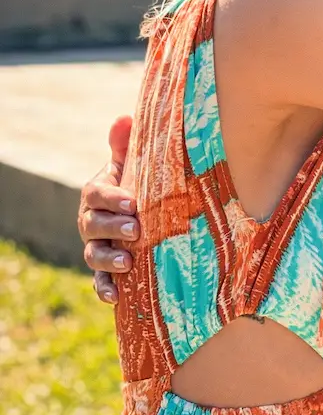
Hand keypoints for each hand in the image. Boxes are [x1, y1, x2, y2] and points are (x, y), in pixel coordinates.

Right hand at [78, 116, 138, 303]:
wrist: (140, 216)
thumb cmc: (136, 186)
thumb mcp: (132, 166)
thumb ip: (126, 145)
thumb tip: (125, 118)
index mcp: (96, 195)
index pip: (97, 195)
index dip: (112, 199)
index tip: (132, 203)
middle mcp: (91, 222)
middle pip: (93, 226)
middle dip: (112, 229)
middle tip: (135, 231)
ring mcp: (96, 247)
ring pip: (94, 255)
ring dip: (109, 260)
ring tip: (129, 263)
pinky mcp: (106, 270)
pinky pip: (100, 282)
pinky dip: (105, 289)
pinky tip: (115, 297)